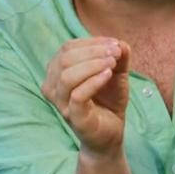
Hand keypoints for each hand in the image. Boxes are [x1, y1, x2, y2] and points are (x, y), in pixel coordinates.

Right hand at [41, 37, 131, 158]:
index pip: (68, 48)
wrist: (111, 130)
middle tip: (116, 53)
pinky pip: (77, 95)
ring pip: (67, 76)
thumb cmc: (108, 100)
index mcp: (58, 71)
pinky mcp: (72, 116)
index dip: (91, 43)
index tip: (114, 44)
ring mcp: (61, 103)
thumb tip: (121, 43)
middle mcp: (53, 86)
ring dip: (93, 65)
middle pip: (65, 59)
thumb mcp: (116, 73)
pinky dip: (93, 82)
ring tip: (112, 63)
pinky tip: (108, 76)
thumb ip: (119, 57)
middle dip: (93, 52)